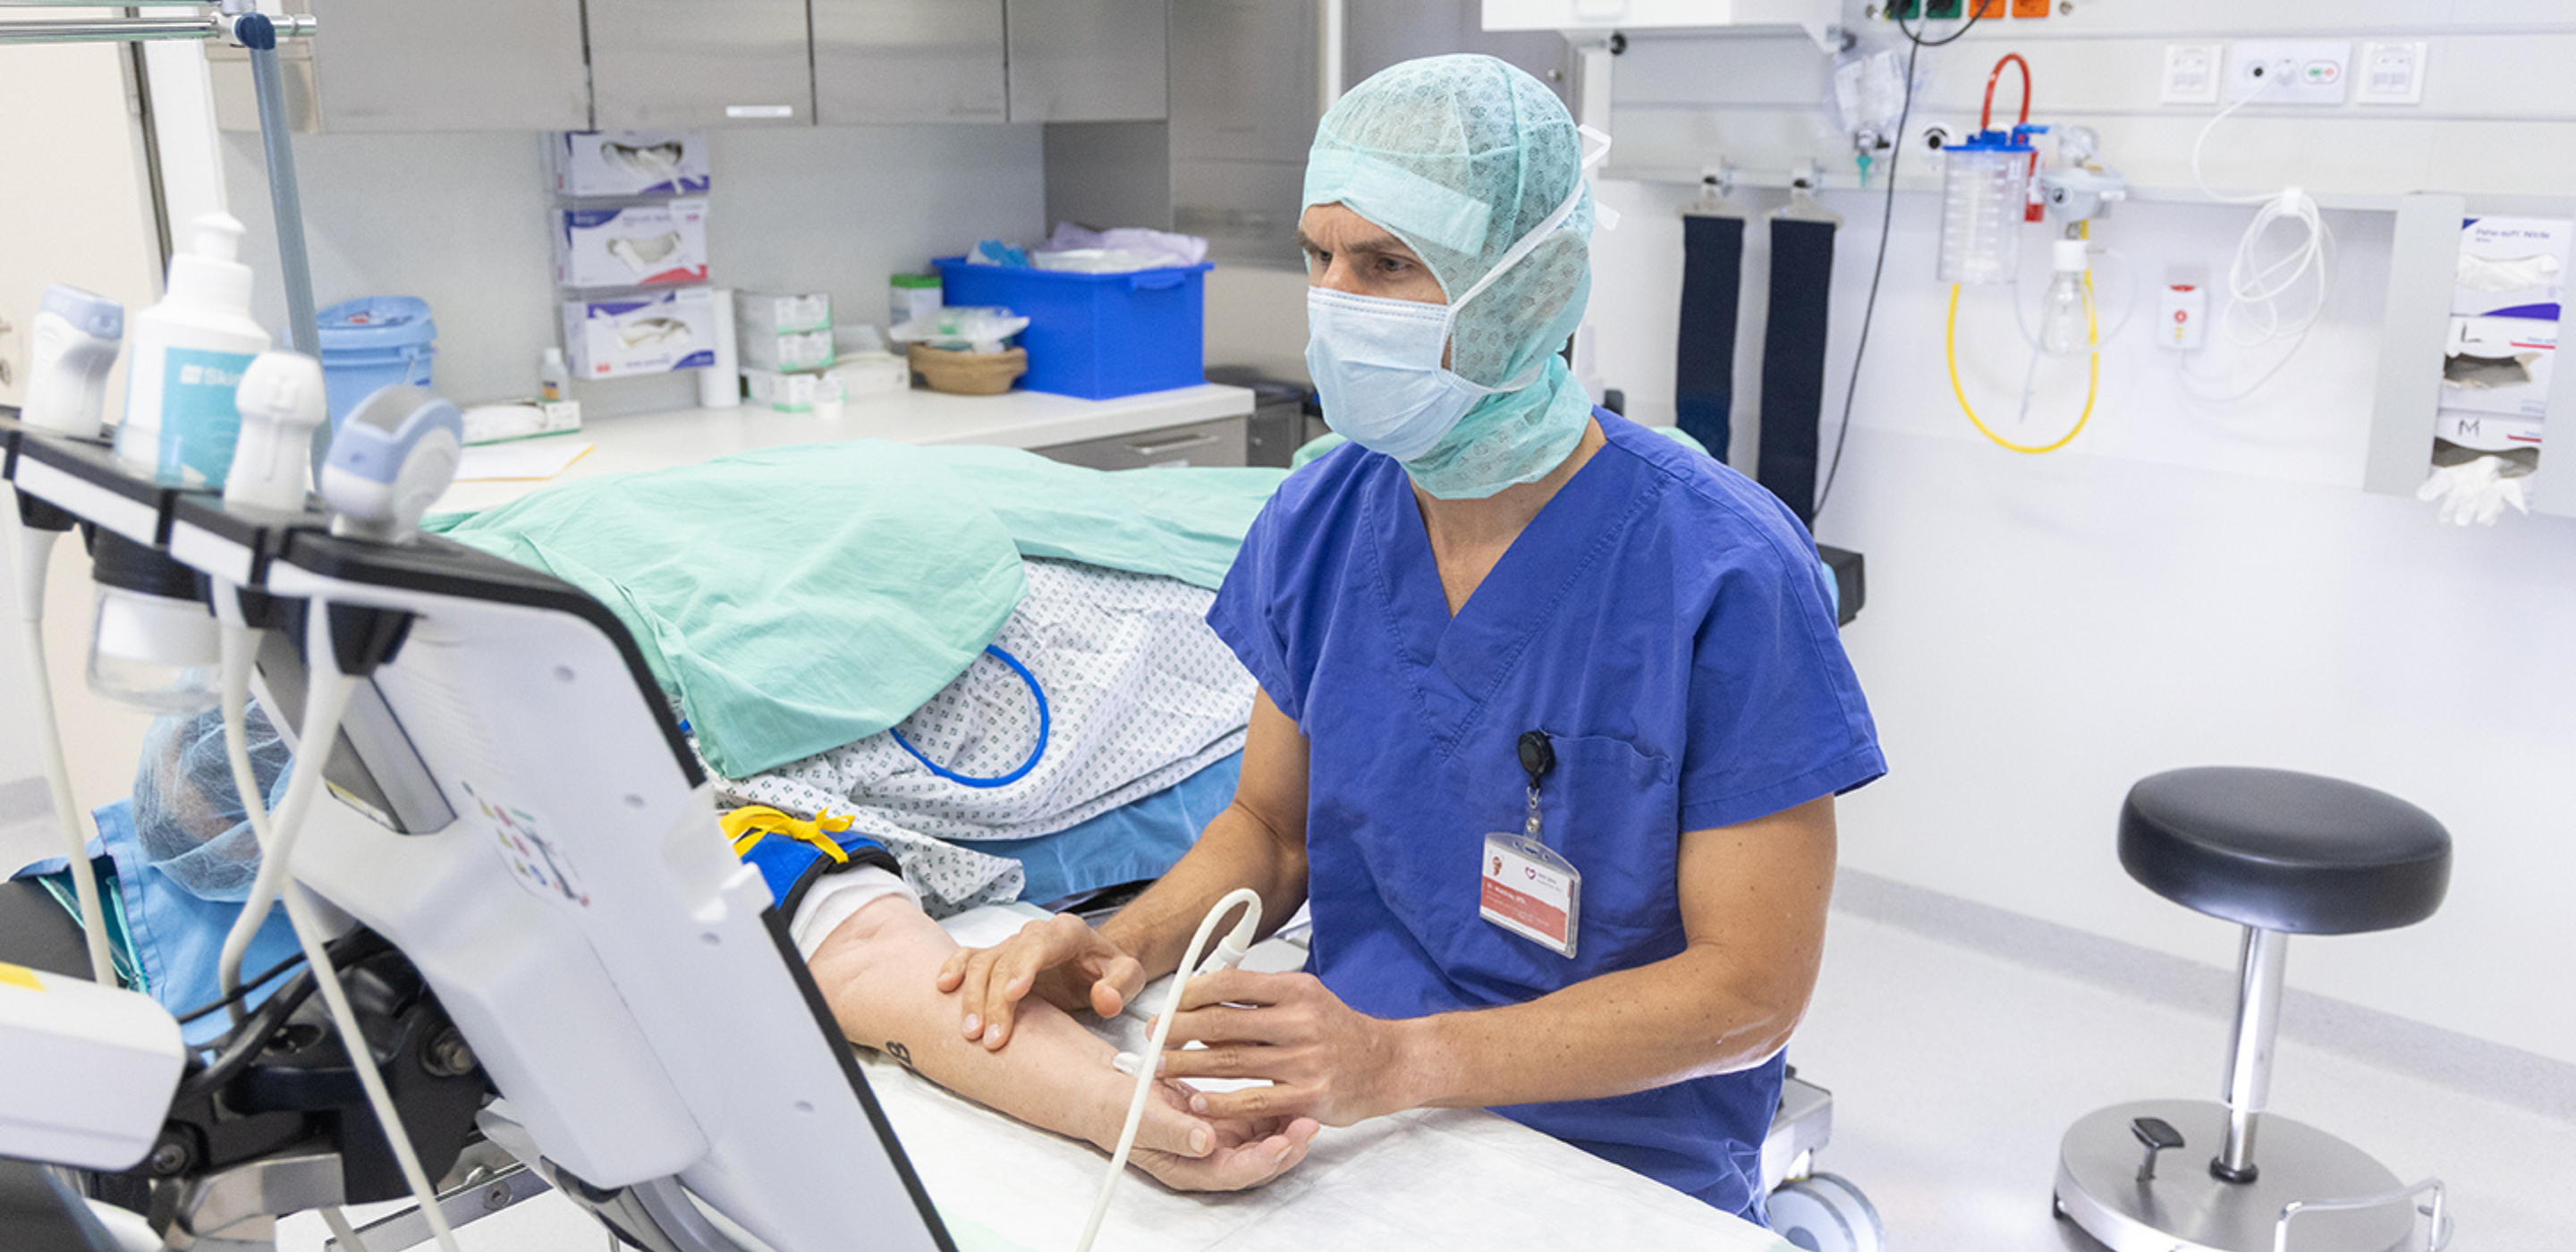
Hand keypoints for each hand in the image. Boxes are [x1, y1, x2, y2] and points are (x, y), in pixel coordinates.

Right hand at [936, 912, 1144, 1050]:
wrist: (1094, 962)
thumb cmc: (1109, 969)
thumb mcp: (1129, 976)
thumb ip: (1121, 985)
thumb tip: (1104, 999)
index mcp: (1067, 933)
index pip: (1039, 945)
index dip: (1023, 968)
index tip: (1013, 995)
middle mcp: (1034, 935)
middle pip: (1004, 959)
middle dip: (994, 999)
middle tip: (992, 1037)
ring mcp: (1013, 946)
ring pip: (982, 962)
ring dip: (972, 996)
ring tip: (970, 1032)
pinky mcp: (998, 959)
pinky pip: (970, 957)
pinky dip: (955, 968)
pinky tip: (945, 987)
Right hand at [1121, 1080, 1320, 1191]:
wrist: (1111, 1091)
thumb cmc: (1119, 1108)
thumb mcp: (1141, 1117)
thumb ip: (1174, 1131)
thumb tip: (1205, 1142)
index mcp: (1189, 1168)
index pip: (1234, 1174)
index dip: (1261, 1161)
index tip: (1283, 1143)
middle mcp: (1210, 1159)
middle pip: (1258, 1162)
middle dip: (1287, 1146)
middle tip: (1309, 1124)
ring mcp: (1220, 1139)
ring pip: (1263, 1139)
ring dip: (1286, 1126)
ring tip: (1308, 1106)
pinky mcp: (1225, 1117)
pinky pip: (1256, 1116)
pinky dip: (1272, 1104)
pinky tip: (1286, 1088)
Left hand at [1158, 970, 1413, 1126]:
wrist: (1389, 1063)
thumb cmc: (1341, 1031)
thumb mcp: (1306, 998)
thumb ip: (1260, 997)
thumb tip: (1205, 997)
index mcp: (1297, 990)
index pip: (1231, 983)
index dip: (1191, 992)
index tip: (1169, 1002)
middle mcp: (1300, 1021)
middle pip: (1223, 1022)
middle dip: (1178, 1028)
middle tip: (1152, 1035)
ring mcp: (1305, 1060)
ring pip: (1230, 1061)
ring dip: (1186, 1064)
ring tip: (1160, 1066)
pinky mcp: (1308, 1096)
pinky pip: (1252, 1099)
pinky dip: (1219, 1100)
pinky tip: (1197, 1100)